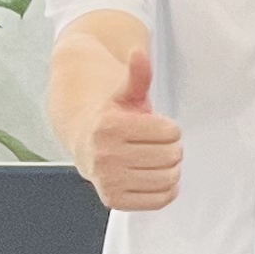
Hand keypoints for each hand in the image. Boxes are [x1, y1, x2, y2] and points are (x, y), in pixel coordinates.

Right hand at [78, 46, 184, 211]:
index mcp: (109, 127)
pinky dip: (165, 190)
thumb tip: (139, 53)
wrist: (82, 136)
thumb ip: (137, 75)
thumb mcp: (126, 92)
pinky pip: (160, 200)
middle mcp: (105, 155)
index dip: (169, 128)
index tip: (153, 126)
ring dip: (170, 169)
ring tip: (152, 159)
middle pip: (172, 157)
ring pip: (169, 179)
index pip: (172, 133)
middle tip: (153, 144)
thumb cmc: (111, 114)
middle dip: (170, 148)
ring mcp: (108, 180)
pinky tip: (152, 176)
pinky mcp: (113, 199)